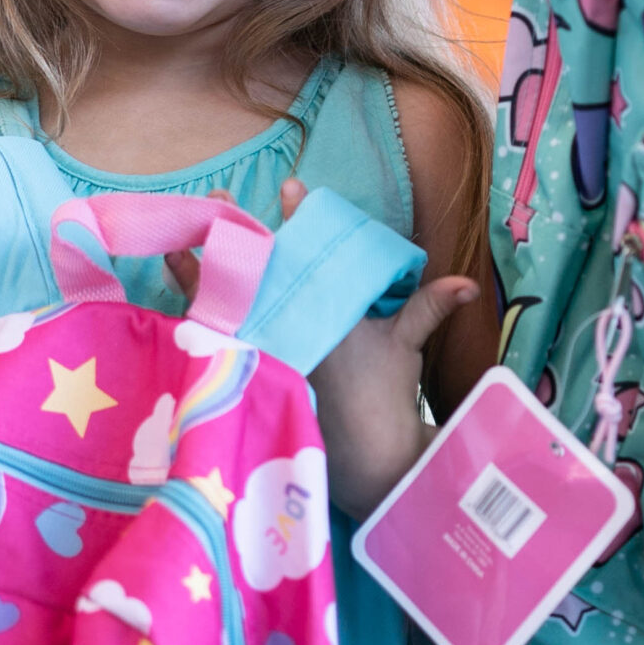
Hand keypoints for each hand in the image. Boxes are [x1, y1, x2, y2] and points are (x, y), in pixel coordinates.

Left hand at [167, 179, 475, 516]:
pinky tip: (174, 292)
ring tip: (175, 238)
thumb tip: (469, 284)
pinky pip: (217, 335)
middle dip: (238, 235)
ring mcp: (271, 350)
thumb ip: (429, 306)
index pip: (313, 257)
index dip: (303, 219)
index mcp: (331, 312)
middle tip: (220, 199)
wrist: (365, 456)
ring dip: (202, 270)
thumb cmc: (385, 392)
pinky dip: (196, 311)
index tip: (291, 188)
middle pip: (260, 274)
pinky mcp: (253, 372)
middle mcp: (296, 328)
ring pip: (230, 302)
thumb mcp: (406, 344)